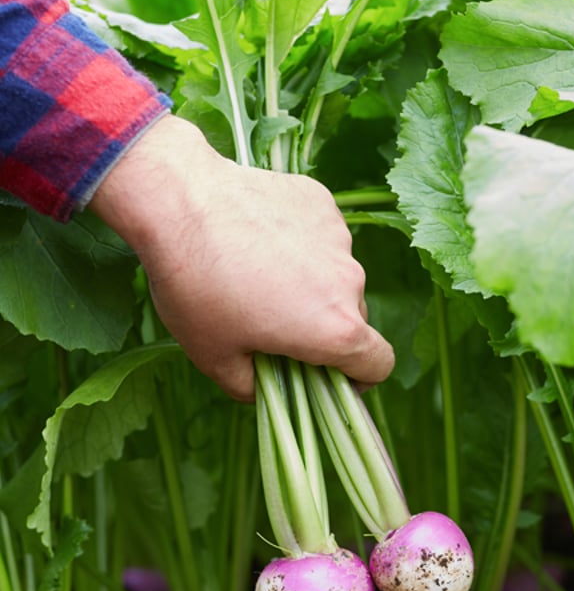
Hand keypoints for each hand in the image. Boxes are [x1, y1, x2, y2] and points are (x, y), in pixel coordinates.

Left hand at [89, 115, 393, 401]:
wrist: (176, 200)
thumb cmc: (195, 287)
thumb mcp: (215, 359)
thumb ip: (253, 389)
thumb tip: (267, 390)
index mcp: (336, 330)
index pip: (380, 364)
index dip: (359, 379)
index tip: (328, 376)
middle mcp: (350, 283)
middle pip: (354, 320)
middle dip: (323, 330)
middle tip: (272, 324)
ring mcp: (339, 239)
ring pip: (335, 278)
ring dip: (311, 287)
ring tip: (256, 275)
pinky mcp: (323, 204)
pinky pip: (321, 239)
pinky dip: (300, 247)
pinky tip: (258, 239)